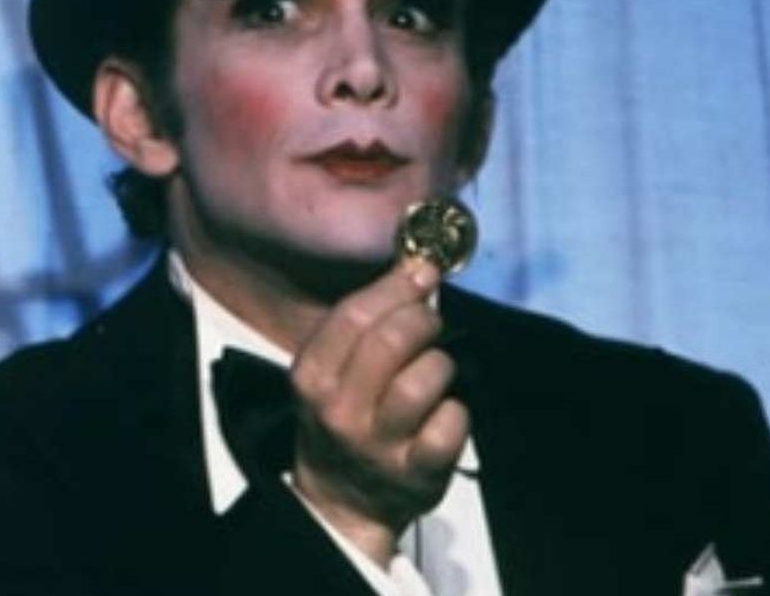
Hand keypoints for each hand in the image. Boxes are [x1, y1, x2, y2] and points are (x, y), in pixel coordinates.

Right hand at [287, 257, 466, 563]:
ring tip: (436, 373)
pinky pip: (451, 424)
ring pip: (424, 381)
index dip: (395, 287)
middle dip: (422, 320)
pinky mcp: (416, 472)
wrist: (342, 499)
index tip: (421, 271)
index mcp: (311, 377)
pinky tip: (445, 413)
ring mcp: (377, 444)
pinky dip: (457, 412)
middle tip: (431, 323)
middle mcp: (339, 410)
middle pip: (390, 341)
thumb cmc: (343, 418)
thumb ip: (363, 325)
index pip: (352, 315)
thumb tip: (417, 269)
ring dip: (441, 366)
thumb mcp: (329, 372)